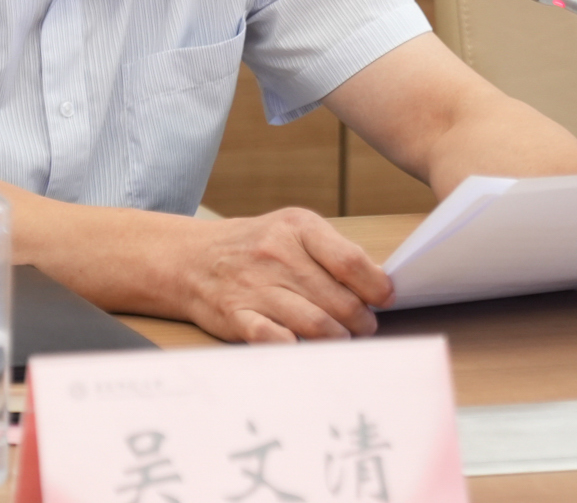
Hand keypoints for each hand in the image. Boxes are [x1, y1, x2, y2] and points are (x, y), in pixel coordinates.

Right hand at [171, 208, 394, 342]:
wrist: (191, 258)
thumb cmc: (254, 247)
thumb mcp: (293, 231)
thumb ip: (333, 252)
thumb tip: (378, 284)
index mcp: (297, 228)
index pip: (351, 261)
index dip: (376, 287)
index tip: (385, 299)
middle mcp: (277, 254)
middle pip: (339, 299)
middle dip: (361, 320)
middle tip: (365, 326)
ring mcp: (255, 286)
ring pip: (316, 323)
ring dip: (339, 339)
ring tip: (343, 339)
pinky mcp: (237, 316)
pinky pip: (275, 340)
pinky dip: (297, 349)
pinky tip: (307, 348)